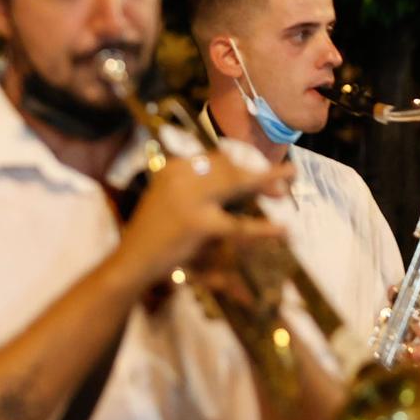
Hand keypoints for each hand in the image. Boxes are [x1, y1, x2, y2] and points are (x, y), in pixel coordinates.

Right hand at [120, 153, 290, 286]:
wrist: (131, 261)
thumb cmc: (152, 235)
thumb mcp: (169, 201)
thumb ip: (195, 188)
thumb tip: (237, 179)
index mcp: (172, 168)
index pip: (215, 159)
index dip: (242, 164)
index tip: (261, 170)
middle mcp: (180, 176)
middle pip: (229, 168)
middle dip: (258, 173)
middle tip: (286, 178)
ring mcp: (190, 199)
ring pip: (237, 186)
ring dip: (266, 183)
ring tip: (287, 186)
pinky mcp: (199, 224)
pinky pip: (239, 225)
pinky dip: (263, 228)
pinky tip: (282, 229)